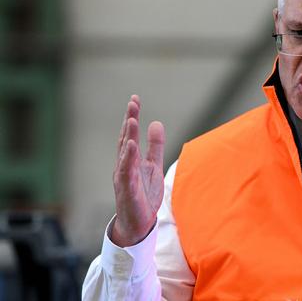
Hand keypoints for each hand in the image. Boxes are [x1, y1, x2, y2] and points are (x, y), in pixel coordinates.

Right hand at [110, 95, 165, 246]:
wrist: (138, 224)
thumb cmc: (143, 194)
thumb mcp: (153, 166)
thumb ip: (155, 146)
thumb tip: (156, 122)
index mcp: (130, 159)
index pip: (130, 134)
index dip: (132, 116)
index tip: (135, 98)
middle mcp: (123, 165)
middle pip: (125, 139)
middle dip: (129, 120)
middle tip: (133, 102)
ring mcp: (123, 177)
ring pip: (124, 153)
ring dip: (128, 135)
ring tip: (132, 119)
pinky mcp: (127, 190)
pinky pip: (126, 172)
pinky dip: (128, 159)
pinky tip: (131, 146)